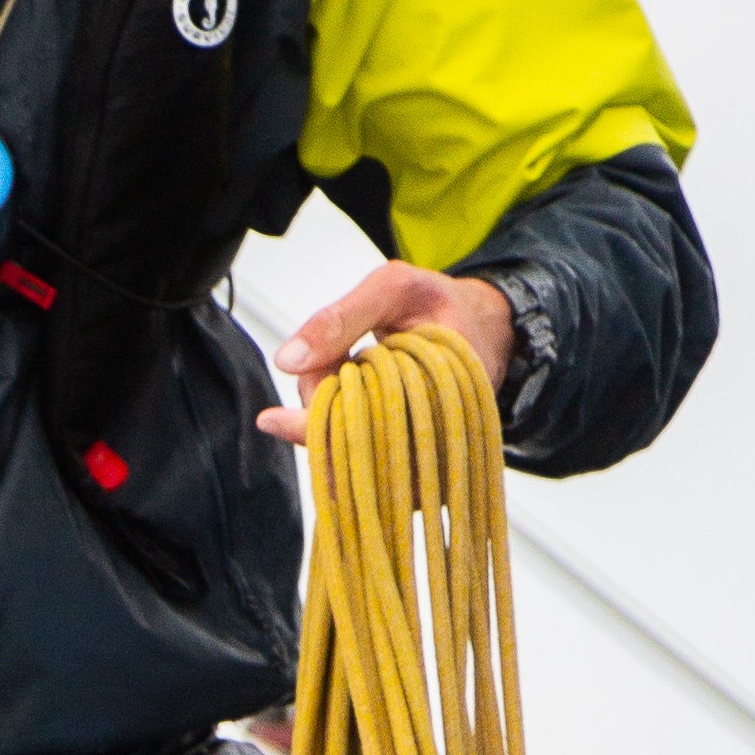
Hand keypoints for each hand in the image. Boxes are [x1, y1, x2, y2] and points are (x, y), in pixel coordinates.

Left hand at [255, 260, 513, 443]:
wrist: (482, 330)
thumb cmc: (438, 305)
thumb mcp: (394, 289)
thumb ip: (341, 318)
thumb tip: (287, 361)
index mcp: (443, 393)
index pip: (365, 426)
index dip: (315, 424)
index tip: (271, 420)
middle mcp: (439, 438)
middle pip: (349, 441)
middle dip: (324, 401)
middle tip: (344, 354)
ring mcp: (428, 458)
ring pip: (350, 449)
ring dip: (334, 410)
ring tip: (359, 366)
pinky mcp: (415, 464)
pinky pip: (361, 455)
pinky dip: (344, 422)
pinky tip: (357, 391)